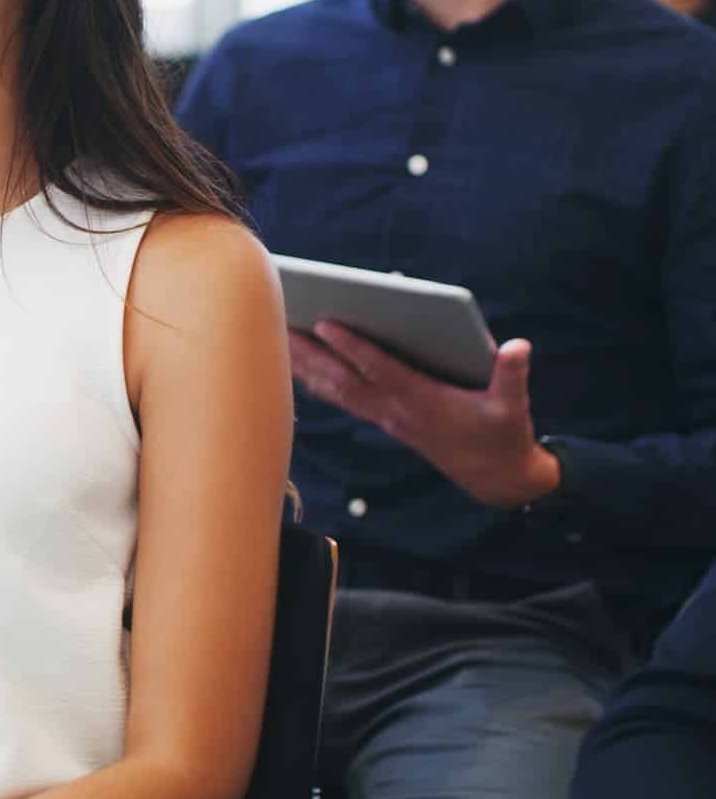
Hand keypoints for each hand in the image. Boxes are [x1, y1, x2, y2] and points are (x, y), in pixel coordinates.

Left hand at [289, 322, 559, 508]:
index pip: (380, 370)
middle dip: (310, 353)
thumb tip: (519, 346)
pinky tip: (297, 362)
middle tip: (280, 321)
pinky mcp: (384, 420)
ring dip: (305, 365)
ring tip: (277, 334)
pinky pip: (341, 399)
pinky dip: (316, 381)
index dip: (353, 348)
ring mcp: (386, 417)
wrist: (494, 477)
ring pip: (335, 390)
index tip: (326, 323)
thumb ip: (513, 375)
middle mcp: (396, 410)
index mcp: (424, 402)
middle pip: (343, 379)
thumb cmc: (503, 435)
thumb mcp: (514, 407)